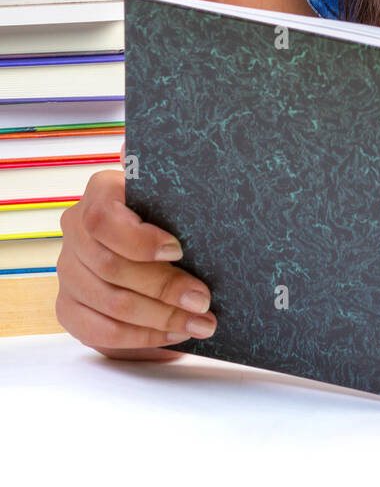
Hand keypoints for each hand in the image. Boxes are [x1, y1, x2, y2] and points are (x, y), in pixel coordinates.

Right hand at [56, 138, 216, 359]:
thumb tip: (134, 149)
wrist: (150, 244)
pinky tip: (175, 333)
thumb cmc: (169, 212)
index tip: (180, 250)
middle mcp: (75, 229)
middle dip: (165, 288)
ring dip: (161, 318)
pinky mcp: (69, 306)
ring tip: (202, 322)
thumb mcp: (172, 188)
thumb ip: (163, 172)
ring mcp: (68, 270)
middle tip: (204, 300)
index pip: (103, 219)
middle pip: (112, 268)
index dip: (140, 240)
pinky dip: (142, 337)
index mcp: (100, 192)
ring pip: (111, 303)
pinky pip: (100, 331)